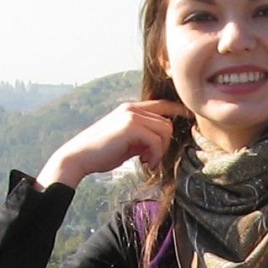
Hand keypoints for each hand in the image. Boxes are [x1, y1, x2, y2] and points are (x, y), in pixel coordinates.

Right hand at [37, 99, 186, 190]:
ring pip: (164, 131)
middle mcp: (131, 108)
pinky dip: (155, 154)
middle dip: (164, 144)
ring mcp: (131, 115)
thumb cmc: (101, 153)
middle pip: (166, 123)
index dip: (177, 110)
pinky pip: (156, 140)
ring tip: (147, 161)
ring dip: (160, 151)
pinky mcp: (130, 126)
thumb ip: (142, 138)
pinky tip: (144, 163)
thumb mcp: (126, 143)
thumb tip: (159, 143)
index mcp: (130, 109)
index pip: (161, 104)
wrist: (79, 156)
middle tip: (151, 159)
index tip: (188, 117)